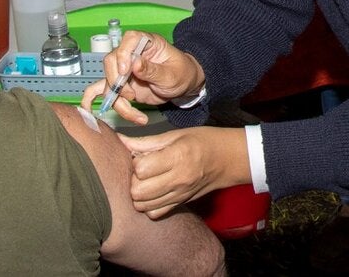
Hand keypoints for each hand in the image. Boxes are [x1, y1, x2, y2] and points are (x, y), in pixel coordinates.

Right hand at [80, 30, 204, 124]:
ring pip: (108, 83)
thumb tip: (135, 64)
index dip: (124, 53)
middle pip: (111, 61)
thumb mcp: (171, 74)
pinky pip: (105, 92)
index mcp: (147, 43)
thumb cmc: (181, 74)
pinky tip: (91, 110)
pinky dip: (99, 102)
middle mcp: (132, 53)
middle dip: (117, 82)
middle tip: (131, 96)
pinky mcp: (121, 85)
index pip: (130, 39)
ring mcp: (124, 70)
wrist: (182, 86)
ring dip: (118, 101)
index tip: (126, 70)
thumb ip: (153, 70)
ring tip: (137, 116)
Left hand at [120, 126, 249, 217]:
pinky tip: (153, 192)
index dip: (136, 162)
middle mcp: (178, 179)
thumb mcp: (176, 135)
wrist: (229, 159)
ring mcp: (180, 195)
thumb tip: (119, 140)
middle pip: (138, 191)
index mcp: (178, 156)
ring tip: (147, 181)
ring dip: (139, 193)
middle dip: (134, 180)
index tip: (142, 156)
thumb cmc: (203, 141)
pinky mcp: (181, 204)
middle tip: (142, 170)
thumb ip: (146, 142)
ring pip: (142, 205)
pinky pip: (154, 213)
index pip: (140, 169)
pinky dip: (149, 205)